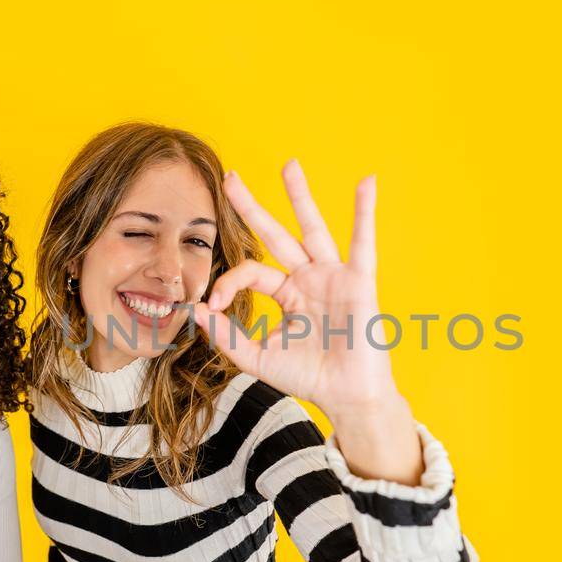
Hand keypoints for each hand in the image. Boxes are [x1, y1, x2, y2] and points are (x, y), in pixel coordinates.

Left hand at [193, 160, 423, 482]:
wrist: (346, 397)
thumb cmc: (308, 378)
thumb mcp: (257, 357)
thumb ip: (226, 336)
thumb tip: (194, 311)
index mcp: (287, 294)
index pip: (252, 271)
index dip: (229, 281)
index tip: (213, 303)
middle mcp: (308, 279)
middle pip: (275, 234)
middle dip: (252, 207)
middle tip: (229, 178)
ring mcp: (333, 277)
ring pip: (312, 229)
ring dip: (300, 196)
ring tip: (288, 164)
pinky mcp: (358, 282)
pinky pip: (362, 241)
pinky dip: (365, 212)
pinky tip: (367, 183)